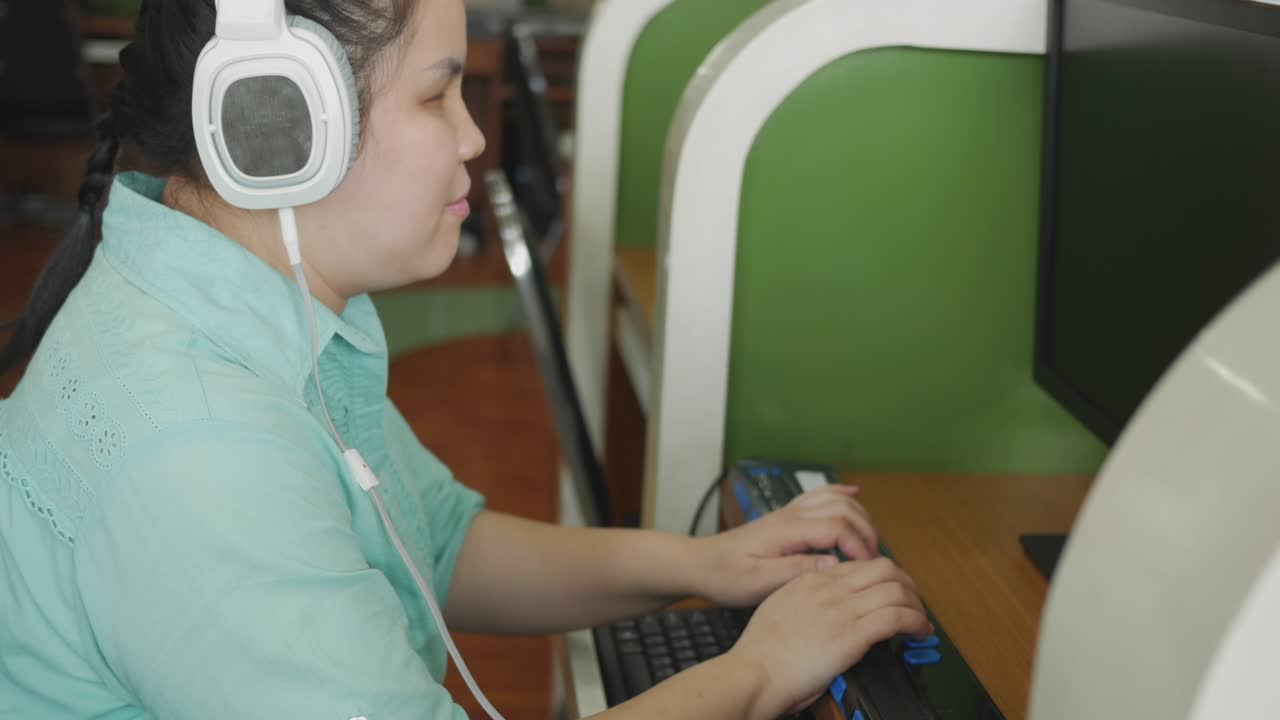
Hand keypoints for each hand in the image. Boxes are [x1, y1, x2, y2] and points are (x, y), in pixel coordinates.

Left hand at [690, 484, 880, 607]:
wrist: (702, 564)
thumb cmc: (726, 575)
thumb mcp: (758, 582)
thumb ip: (796, 571)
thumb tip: (833, 563)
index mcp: (786, 530)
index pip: (837, 527)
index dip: (859, 546)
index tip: (866, 568)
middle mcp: (790, 515)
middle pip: (844, 509)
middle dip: (866, 531)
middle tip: (873, 560)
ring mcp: (789, 512)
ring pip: (836, 499)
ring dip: (860, 516)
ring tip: (870, 542)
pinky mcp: (787, 516)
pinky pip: (819, 495)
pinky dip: (841, 493)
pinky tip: (855, 494)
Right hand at [728, 557, 932, 717]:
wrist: (755, 671)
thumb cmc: (761, 649)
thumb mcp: (780, 606)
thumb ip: (804, 598)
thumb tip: (824, 606)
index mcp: (811, 580)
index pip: (860, 565)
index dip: (883, 577)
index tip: (891, 592)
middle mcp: (830, 589)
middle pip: (884, 568)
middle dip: (906, 584)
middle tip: (912, 602)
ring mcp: (842, 610)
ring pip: (896, 590)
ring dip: (916, 605)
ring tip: (920, 621)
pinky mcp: (853, 635)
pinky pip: (897, 617)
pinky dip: (916, 622)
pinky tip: (920, 631)